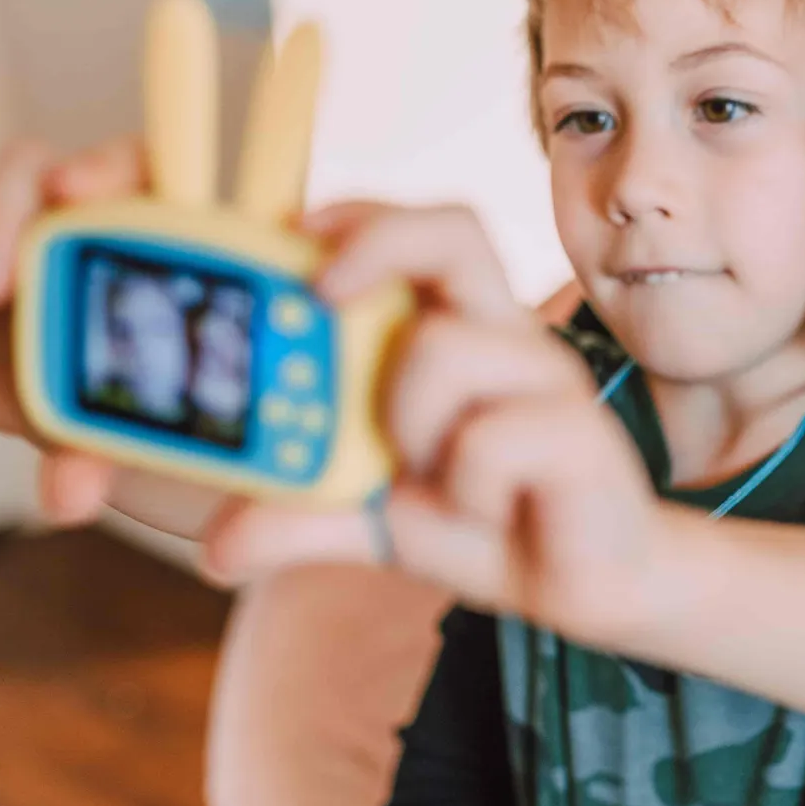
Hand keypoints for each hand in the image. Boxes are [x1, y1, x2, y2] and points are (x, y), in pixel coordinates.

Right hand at [0, 138, 146, 523]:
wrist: (92, 424)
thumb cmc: (139, 412)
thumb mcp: (138, 435)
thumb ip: (104, 458)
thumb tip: (64, 496)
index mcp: (152, 232)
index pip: (140, 162)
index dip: (106, 165)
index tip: (74, 194)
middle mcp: (71, 215)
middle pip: (30, 172)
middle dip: (1, 221)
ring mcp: (3, 230)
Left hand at [203, 204, 669, 638]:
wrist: (589, 587)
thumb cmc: (489, 524)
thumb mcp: (376, 519)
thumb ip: (304, 516)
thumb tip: (216, 548)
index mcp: (464, 332)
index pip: (426, 233)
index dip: (363, 218)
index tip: (296, 233)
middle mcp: (509, 337)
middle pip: (453, 232)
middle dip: (375, 243)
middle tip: (319, 295)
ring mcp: (549, 380)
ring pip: (443, 347)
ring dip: (410, 423)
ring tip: (431, 480)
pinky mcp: (580, 435)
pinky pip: (487, 439)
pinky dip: (465, 491)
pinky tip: (486, 514)